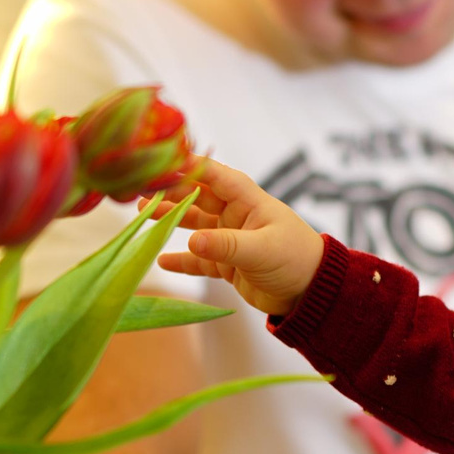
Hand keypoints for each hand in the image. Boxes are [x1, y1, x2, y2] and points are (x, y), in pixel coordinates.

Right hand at [153, 157, 323, 316]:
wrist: (312, 293)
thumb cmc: (296, 260)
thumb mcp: (262, 250)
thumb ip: (227, 245)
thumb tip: (193, 240)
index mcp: (249, 202)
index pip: (216, 176)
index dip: (191, 166)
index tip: (164, 160)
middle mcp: (237, 216)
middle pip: (199, 198)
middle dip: (172, 193)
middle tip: (142, 191)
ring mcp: (231, 239)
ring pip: (195, 226)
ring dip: (171, 220)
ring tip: (145, 215)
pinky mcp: (228, 264)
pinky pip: (199, 259)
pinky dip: (182, 260)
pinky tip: (161, 261)